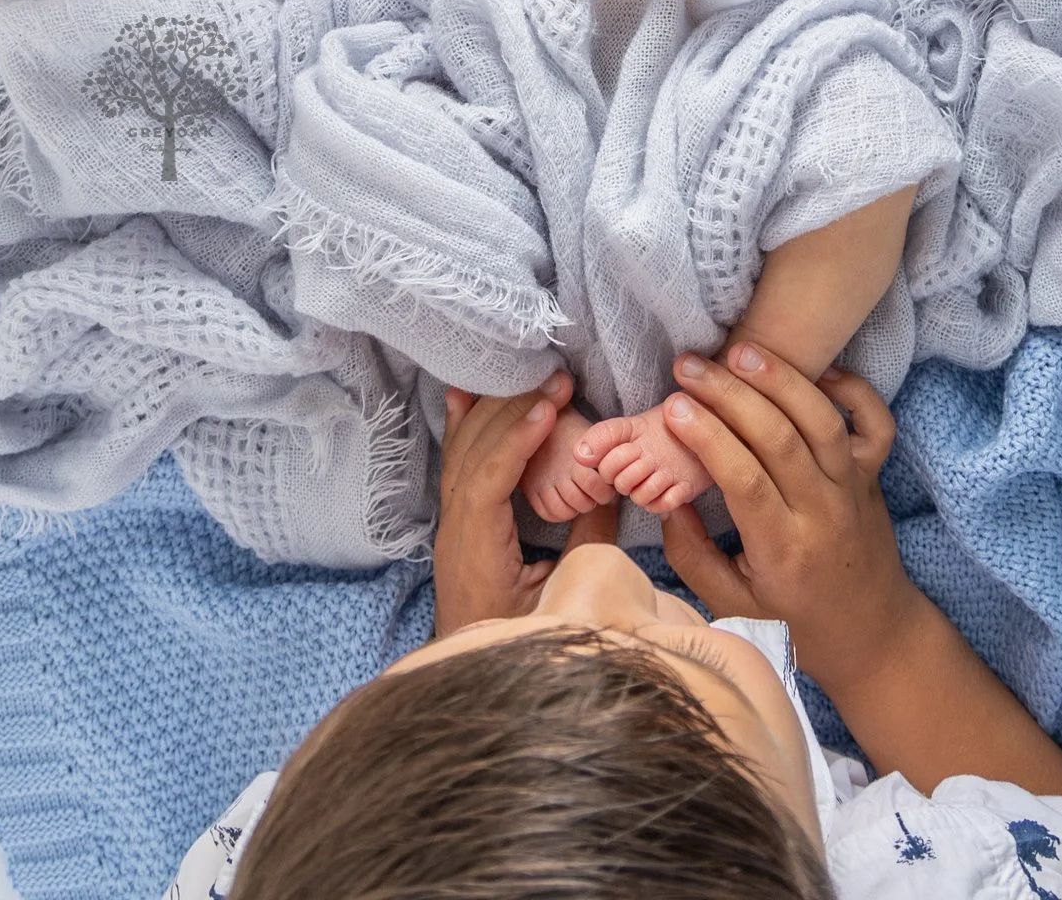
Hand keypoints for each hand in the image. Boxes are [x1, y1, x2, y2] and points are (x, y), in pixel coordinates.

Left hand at [433, 375, 618, 636]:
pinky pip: (458, 464)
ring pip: (462, 455)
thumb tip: (609, 490)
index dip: (516, 441)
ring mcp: (452, 528)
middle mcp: (456, 533)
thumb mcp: (565, 600)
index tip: (549, 408)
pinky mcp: (458, 527)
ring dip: (493, 412)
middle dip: (512, 411)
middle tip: (556, 381)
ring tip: (527, 376)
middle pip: (473, 457)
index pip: (488, 484)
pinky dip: (464, 427)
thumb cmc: (527, 647)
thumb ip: (587, 543)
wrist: (481, 685)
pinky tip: (464, 397)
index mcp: (477, 553)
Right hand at [659, 347, 920, 693]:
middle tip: (688, 367)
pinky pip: (876, 424)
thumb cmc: (792, 617)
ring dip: (782, 379)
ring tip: (739, 352)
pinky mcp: (875, 474)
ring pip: (822, 422)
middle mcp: (823, 511)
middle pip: (780, 439)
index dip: (708, 438)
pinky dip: (855, 390)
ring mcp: (853, 488)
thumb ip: (690, 554)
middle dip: (730, 395)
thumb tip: (664, 499)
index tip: (672, 406)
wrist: (871, 632)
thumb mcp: (730, 603)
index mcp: (782, 547)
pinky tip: (818, 370)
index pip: (745, 479)